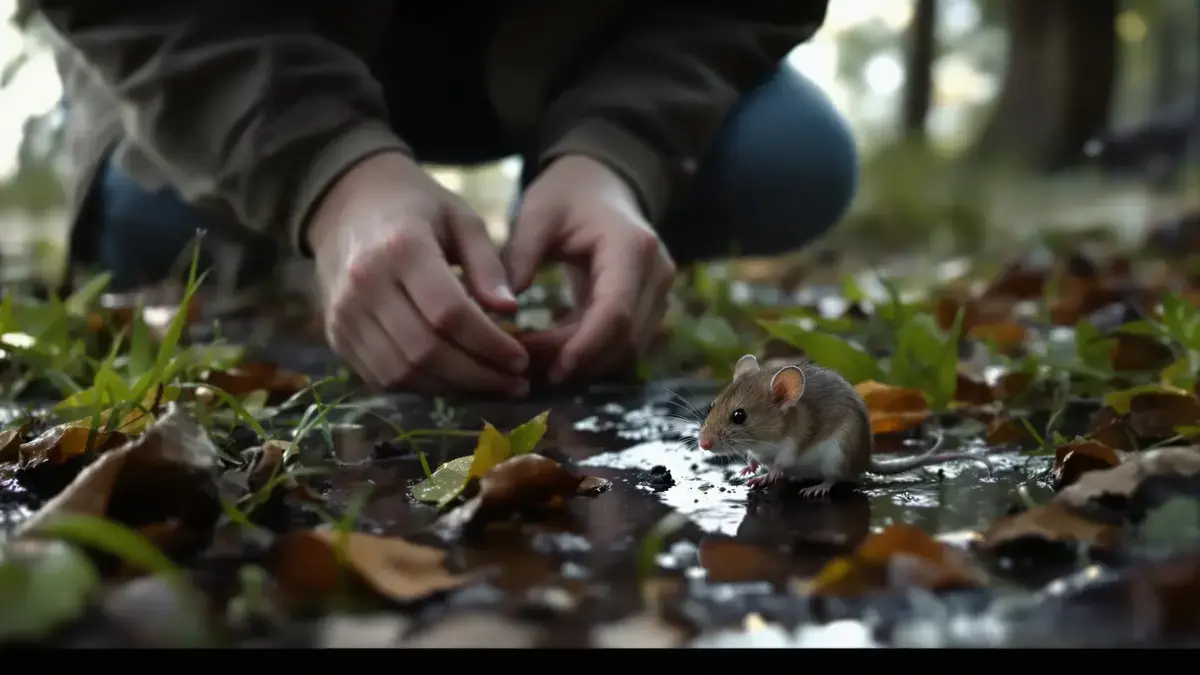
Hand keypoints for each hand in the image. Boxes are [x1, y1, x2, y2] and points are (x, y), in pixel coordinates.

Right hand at [307, 152, 529, 394]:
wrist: (346, 203)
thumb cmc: (415, 207)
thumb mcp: (462, 218)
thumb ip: (487, 264)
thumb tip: (510, 310)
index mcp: (401, 248)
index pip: (450, 313)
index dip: (489, 343)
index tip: (520, 358)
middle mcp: (365, 285)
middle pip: (425, 349)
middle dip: (476, 374)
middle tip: (514, 382)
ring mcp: (344, 314)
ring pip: (402, 372)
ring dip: (451, 388)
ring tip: (489, 384)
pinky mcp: (336, 334)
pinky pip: (380, 376)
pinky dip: (421, 386)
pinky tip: (452, 380)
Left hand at [504, 155, 676, 383]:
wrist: (602, 183)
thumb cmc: (567, 195)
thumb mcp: (536, 213)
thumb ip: (519, 255)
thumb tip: (500, 308)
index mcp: (631, 246)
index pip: (616, 311)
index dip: (586, 347)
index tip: (552, 369)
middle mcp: (656, 273)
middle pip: (625, 338)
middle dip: (578, 361)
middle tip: (527, 369)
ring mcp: (658, 291)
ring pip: (628, 349)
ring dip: (585, 364)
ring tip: (535, 366)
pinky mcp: (650, 306)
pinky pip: (625, 344)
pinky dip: (591, 356)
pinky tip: (554, 356)